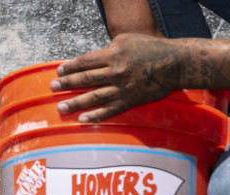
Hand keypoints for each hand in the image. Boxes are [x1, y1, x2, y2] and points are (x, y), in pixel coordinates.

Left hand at [50, 33, 183, 121]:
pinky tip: (82, 119)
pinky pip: (110, 110)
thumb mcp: (128, 40)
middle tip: (53, 88)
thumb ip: (109, 49)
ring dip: (75, 102)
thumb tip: (91, 60)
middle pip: (86, 79)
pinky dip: (95, 115)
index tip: (59, 72)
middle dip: (67, 84)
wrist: (176, 63)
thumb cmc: (151, 49)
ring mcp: (123, 87)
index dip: (71, 67)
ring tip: (61, 107)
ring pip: (94, 96)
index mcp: (114, 54)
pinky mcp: (131, 100)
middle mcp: (117, 71)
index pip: (86, 61)